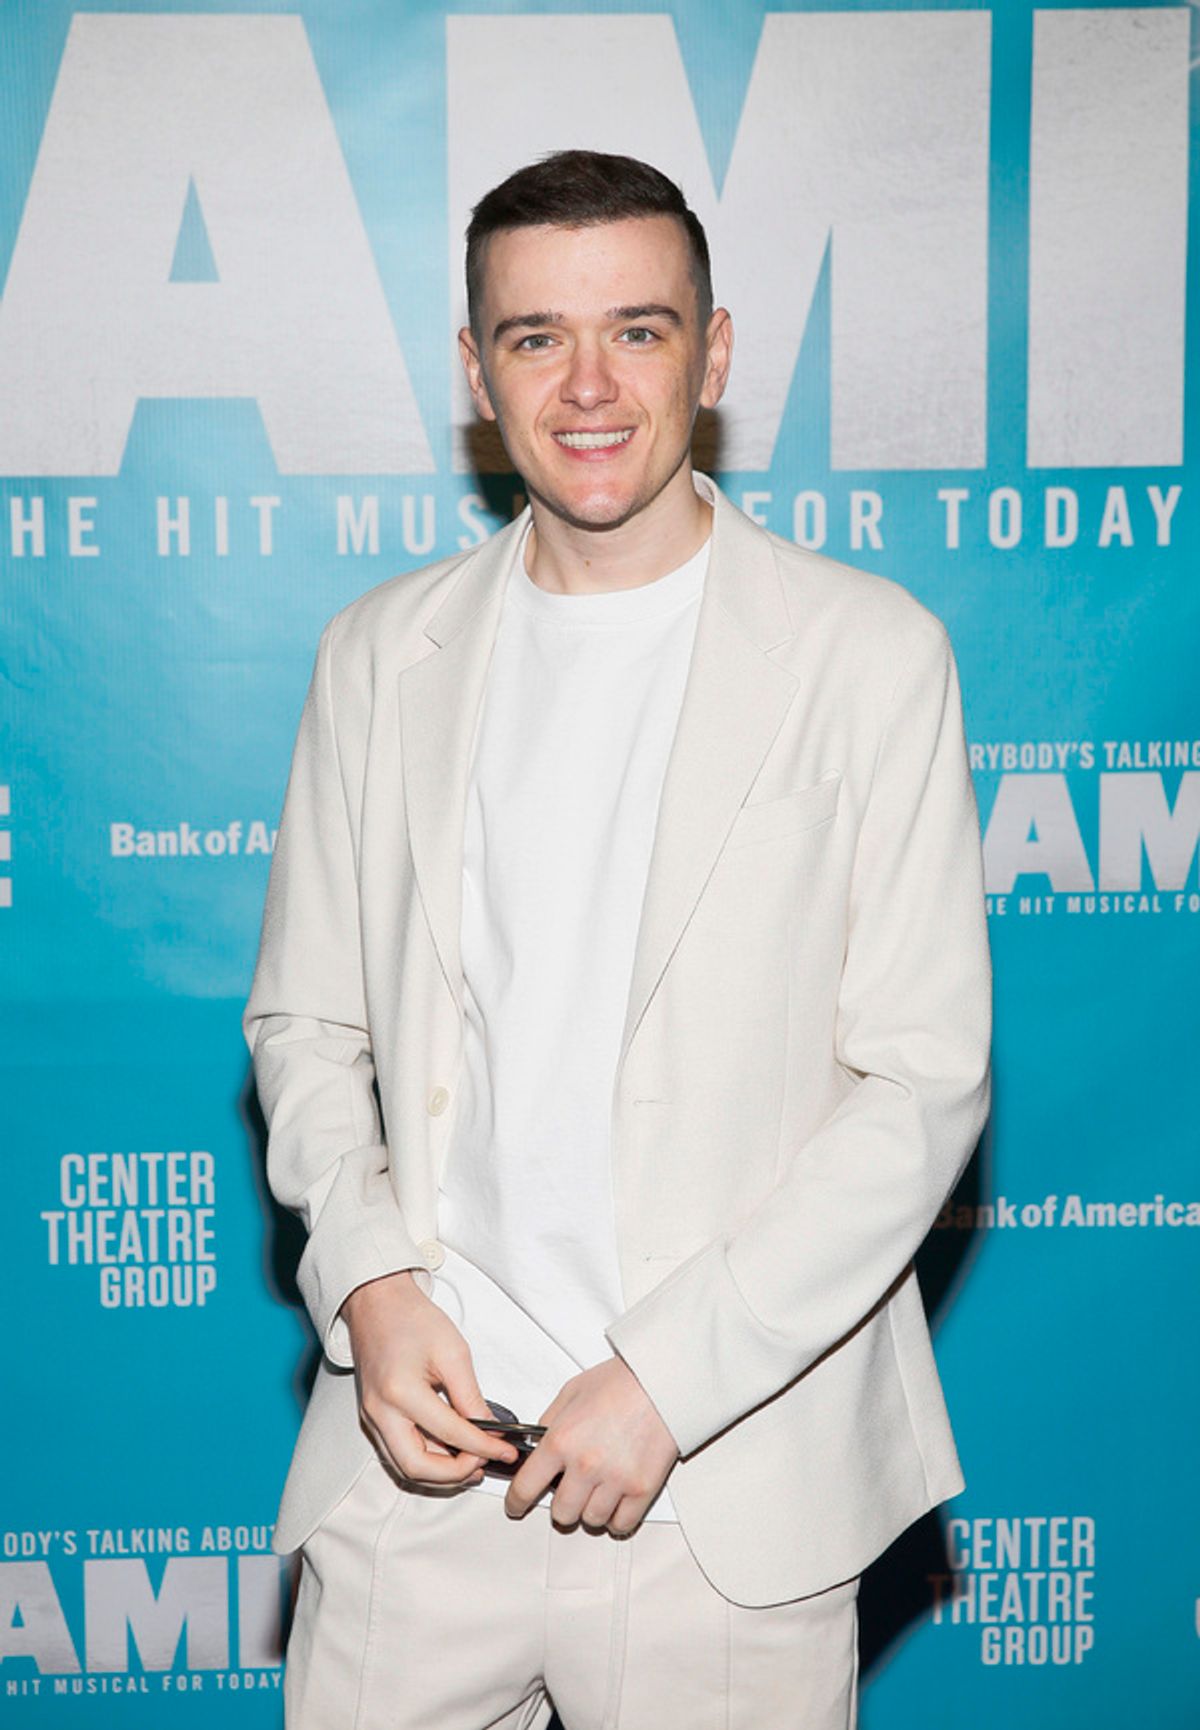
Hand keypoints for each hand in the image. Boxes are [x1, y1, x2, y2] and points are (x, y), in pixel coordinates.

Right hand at [341, 1270, 518, 1485]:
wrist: (377, 1304)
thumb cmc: (411, 1319)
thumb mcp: (453, 1352)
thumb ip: (471, 1396)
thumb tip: (490, 1429)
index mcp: (400, 1391)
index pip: (450, 1433)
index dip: (483, 1447)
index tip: (505, 1452)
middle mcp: (380, 1411)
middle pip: (416, 1467)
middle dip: (454, 1474)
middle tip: (484, 1463)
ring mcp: (372, 1418)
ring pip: (405, 1467)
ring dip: (440, 1473)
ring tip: (471, 1462)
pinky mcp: (373, 1418)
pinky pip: (398, 1453)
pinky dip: (426, 1460)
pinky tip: (449, 1452)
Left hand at [504, 1356, 679, 1534]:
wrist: (662, 1381)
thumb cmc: (620, 1382)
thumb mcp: (571, 1393)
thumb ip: (549, 1423)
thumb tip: (535, 1446)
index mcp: (562, 1440)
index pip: (526, 1487)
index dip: (517, 1502)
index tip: (516, 1506)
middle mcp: (586, 1465)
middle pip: (561, 1514)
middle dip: (561, 1504)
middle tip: (569, 1492)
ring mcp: (615, 1480)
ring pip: (591, 1520)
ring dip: (590, 1510)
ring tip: (596, 1491)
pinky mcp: (642, 1489)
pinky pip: (621, 1524)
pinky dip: (616, 1518)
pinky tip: (615, 1502)